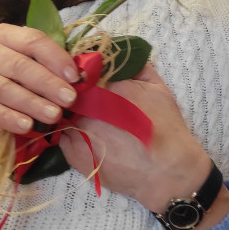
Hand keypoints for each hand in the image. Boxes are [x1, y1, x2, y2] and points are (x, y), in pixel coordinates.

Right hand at [0, 24, 81, 131]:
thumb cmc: (8, 68)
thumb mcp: (24, 56)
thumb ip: (49, 61)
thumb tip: (81, 76)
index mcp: (5, 35)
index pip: (32, 41)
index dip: (55, 58)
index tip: (75, 76)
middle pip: (20, 66)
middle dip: (48, 84)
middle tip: (69, 99)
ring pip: (5, 90)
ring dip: (32, 103)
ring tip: (54, 115)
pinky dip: (9, 119)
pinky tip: (27, 126)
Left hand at [59, 67, 228, 227]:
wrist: (165, 171)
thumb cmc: (166, 128)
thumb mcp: (158, 89)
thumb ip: (138, 68)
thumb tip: (121, 58)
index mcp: (107, 86)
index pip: (82, 72)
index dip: (84, 76)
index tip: (89, 80)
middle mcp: (87, 107)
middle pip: (69, 93)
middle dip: (74, 95)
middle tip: (89, 103)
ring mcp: (77, 131)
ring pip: (63, 114)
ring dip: (70, 114)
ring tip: (89, 121)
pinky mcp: (73, 154)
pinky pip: (62, 136)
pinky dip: (70, 134)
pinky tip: (87, 138)